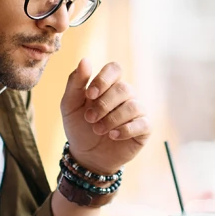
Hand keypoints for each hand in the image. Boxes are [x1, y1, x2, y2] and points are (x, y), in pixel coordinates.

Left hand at [61, 59, 150, 174]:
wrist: (87, 156)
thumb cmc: (79, 127)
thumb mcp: (70, 105)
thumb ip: (75, 82)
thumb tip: (85, 60)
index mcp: (108, 85)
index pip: (114, 68)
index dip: (104, 79)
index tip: (89, 95)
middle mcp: (125, 95)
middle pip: (123, 88)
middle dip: (103, 105)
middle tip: (89, 119)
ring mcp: (137, 111)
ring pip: (132, 106)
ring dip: (112, 119)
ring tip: (98, 130)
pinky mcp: (144, 128)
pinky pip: (142, 123)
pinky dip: (125, 130)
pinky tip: (112, 136)